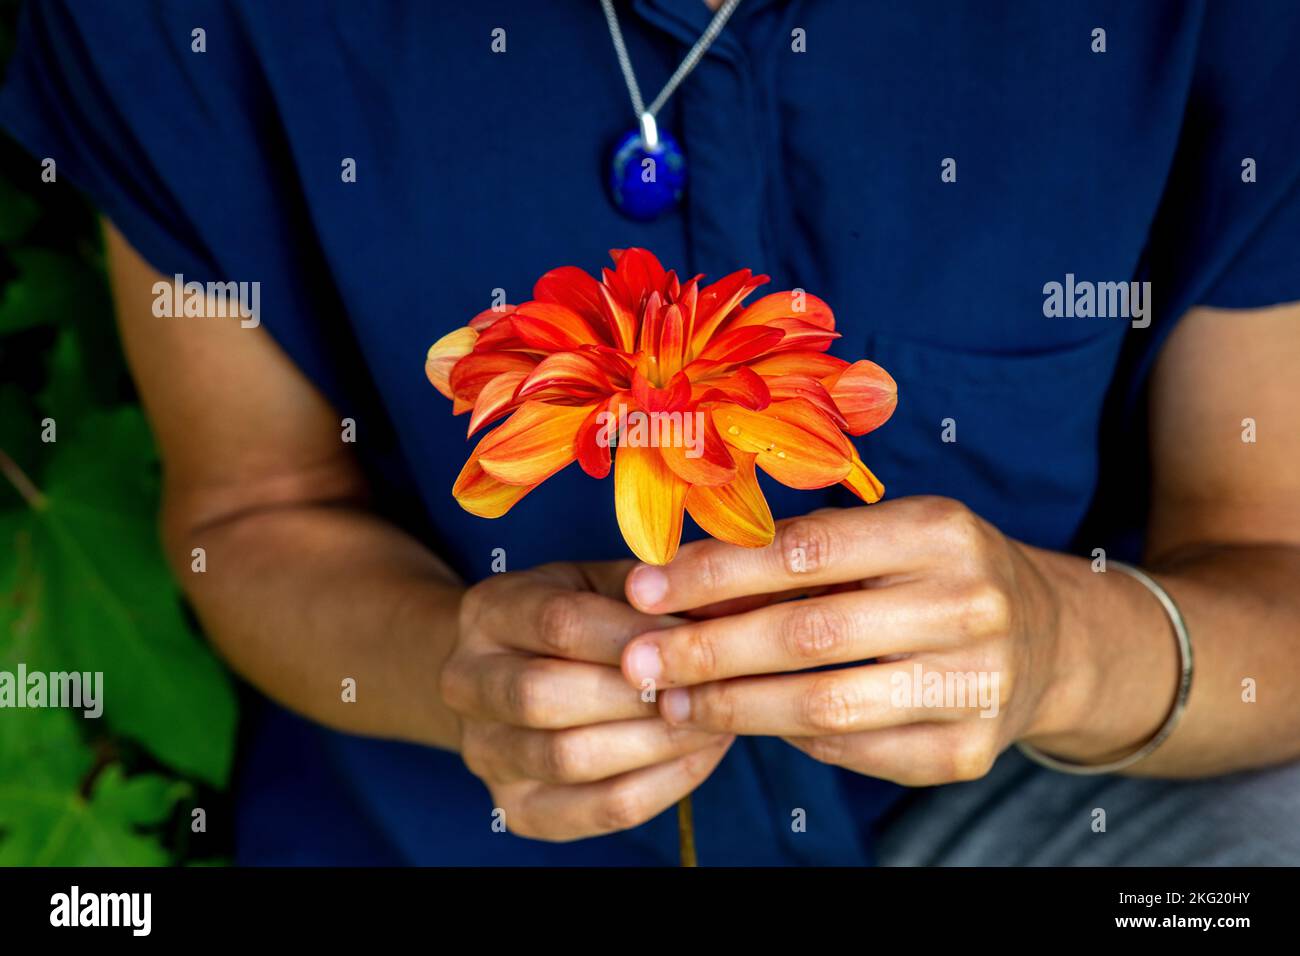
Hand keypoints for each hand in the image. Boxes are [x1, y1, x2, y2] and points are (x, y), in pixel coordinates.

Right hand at [440, 561, 733, 840]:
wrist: (503, 677)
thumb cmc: (569, 619)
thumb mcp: (594, 581)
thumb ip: (645, 588)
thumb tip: (716, 600)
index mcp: (488, 612)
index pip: (558, 623)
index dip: (633, 634)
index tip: (696, 637)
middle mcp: (466, 684)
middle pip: (547, 697)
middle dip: (640, 696)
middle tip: (711, 686)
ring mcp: (484, 753)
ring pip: (570, 760)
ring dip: (657, 743)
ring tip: (715, 718)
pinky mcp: (514, 809)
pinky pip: (597, 809)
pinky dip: (661, 786)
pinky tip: (700, 753)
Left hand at [617, 497, 1100, 785]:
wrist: (1046, 638)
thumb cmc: (936, 573)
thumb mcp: (889, 534)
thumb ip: (801, 552)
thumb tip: (680, 583)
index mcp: (941, 530)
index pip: (805, 550)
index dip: (715, 573)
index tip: (644, 588)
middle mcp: (969, 604)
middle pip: (809, 635)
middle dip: (706, 649)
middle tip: (637, 660)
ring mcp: (977, 685)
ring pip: (825, 704)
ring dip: (734, 707)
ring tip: (673, 701)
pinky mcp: (970, 751)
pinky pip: (855, 752)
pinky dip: (791, 739)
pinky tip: (747, 722)